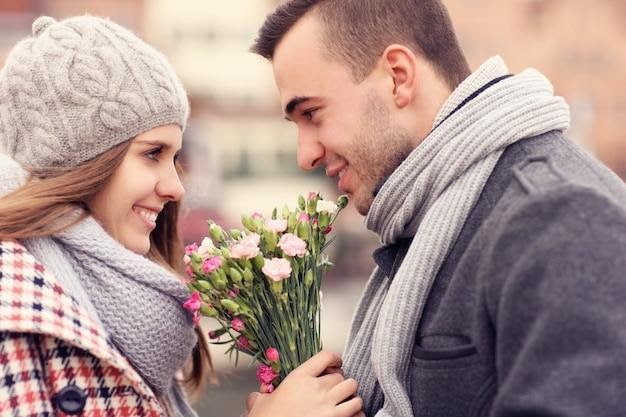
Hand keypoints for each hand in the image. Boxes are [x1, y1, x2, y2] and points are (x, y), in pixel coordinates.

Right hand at [245, 350, 362, 416]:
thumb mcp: (260, 405)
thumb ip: (260, 396)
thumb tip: (256, 397)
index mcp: (299, 378)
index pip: (325, 356)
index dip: (334, 359)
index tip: (335, 363)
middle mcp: (317, 389)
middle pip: (342, 375)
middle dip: (341, 382)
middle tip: (336, 388)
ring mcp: (329, 407)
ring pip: (353, 391)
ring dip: (351, 396)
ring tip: (346, 401)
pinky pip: (358, 412)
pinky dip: (357, 413)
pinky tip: (351, 416)